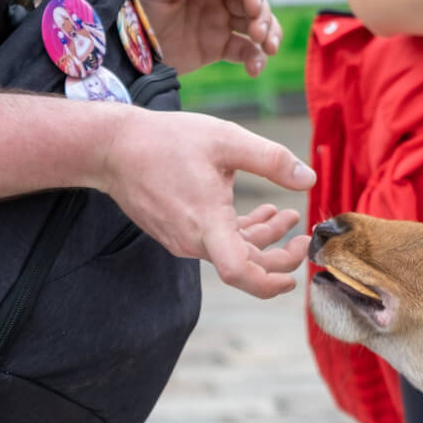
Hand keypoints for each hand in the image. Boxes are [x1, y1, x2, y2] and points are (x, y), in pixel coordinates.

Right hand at [101, 110, 314, 297]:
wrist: (113, 148)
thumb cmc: (167, 141)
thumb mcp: (226, 140)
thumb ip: (271, 159)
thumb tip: (309, 178)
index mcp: (207, 223)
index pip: (240, 272)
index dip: (270, 283)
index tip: (293, 276)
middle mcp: (192, 240)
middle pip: (244, 264)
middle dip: (278, 253)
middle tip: (303, 235)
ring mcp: (181, 239)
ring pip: (230, 249)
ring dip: (261, 236)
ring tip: (286, 213)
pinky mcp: (174, 232)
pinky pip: (214, 241)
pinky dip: (239, 230)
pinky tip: (257, 211)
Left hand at [132, 0, 281, 76]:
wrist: (118, 39)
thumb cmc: (134, 1)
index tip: (254, 7)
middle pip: (253, 2)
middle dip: (263, 17)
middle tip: (260, 34)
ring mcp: (219, 22)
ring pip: (256, 27)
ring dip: (268, 36)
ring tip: (268, 50)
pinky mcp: (216, 48)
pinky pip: (244, 52)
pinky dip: (255, 59)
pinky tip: (255, 69)